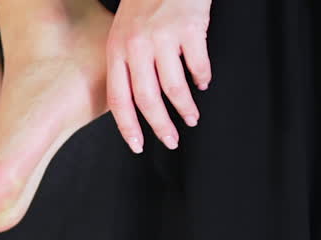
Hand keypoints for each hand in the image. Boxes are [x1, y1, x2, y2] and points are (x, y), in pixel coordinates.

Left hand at [106, 0, 212, 152]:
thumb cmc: (144, 2)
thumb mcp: (123, 32)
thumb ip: (127, 64)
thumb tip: (137, 104)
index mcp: (117, 49)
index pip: (118, 98)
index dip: (128, 127)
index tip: (138, 145)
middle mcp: (137, 45)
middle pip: (147, 99)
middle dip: (160, 126)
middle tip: (171, 140)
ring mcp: (163, 37)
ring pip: (174, 87)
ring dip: (185, 108)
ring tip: (191, 118)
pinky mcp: (189, 28)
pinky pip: (198, 65)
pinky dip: (202, 79)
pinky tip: (203, 83)